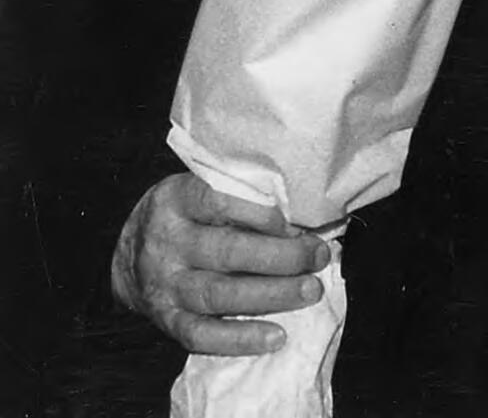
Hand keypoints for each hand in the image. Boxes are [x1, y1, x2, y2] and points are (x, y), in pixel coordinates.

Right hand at [110, 173, 330, 354]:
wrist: (127, 258)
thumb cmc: (185, 216)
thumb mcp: (199, 190)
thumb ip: (239, 198)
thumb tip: (300, 220)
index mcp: (176, 199)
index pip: (218, 201)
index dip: (260, 213)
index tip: (296, 222)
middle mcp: (167, 243)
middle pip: (227, 251)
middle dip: (280, 256)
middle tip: (318, 257)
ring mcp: (165, 285)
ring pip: (219, 294)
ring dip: (271, 295)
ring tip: (310, 291)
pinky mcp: (167, 321)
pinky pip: (203, 335)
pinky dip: (240, 339)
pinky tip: (276, 336)